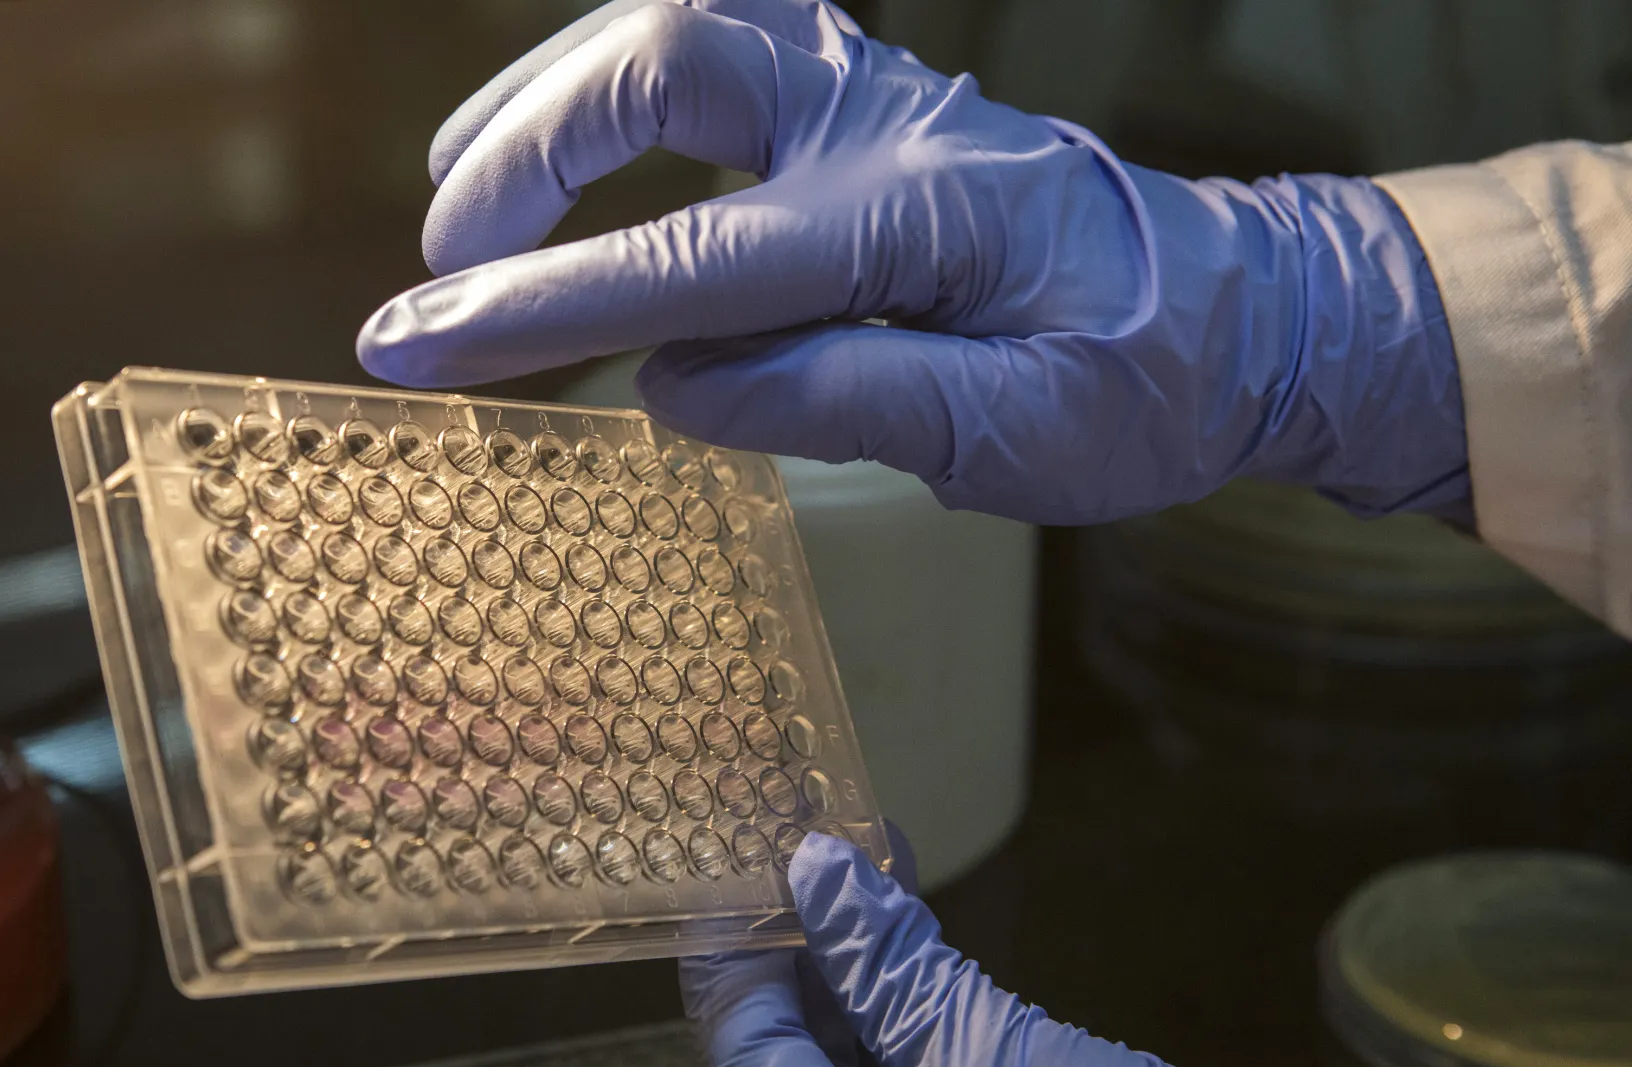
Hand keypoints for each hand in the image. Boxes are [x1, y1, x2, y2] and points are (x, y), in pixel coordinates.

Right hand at [358, 0, 1468, 524]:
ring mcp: (876, 85)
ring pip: (680, 16)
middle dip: (527, 149)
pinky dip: (614, 74)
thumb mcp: (1019, 439)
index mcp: (923, 217)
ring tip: (463, 194)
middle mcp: (888, 120)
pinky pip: (719, 29)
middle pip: (670, 55)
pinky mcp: (864, 88)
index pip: (694, 260)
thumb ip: (846, 403)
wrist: (1239, 312)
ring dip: (551, 94)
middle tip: (444, 259)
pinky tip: (567, 135)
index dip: (539, 304)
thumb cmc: (1141, 387)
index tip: (413, 341)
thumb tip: (671, 389)